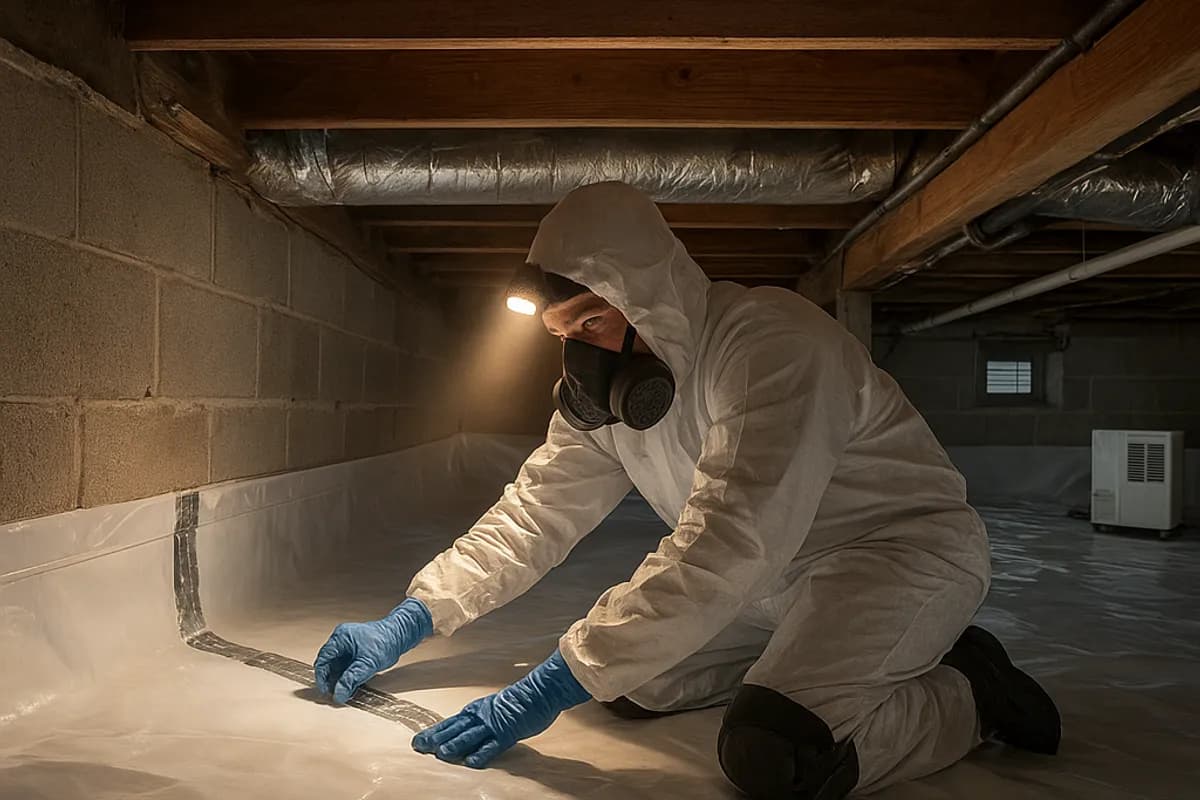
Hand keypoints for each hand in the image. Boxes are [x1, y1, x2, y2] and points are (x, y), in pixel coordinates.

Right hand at [314, 597, 432, 703]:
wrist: (401, 634)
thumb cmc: (386, 641)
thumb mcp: (368, 664)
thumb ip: (351, 679)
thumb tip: (339, 694)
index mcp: (340, 637)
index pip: (323, 659)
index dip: (322, 677)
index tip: (326, 691)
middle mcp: (342, 640)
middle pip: (328, 663)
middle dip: (331, 679)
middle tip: (335, 693)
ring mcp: (348, 645)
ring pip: (337, 666)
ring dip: (339, 679)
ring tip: (344, 691)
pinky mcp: (355, 651)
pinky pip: (346, 665)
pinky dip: (347, 675)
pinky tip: (352, 685)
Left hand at [412, 650, 590, 767]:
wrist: (539, 691)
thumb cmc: (521, 700)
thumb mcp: (496, 707)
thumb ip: (483, 717)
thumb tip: (471, 727)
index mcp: (477, 710)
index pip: (451, 722)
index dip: (435, 731)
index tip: (419, 739)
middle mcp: (481, 717)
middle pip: (455, 728)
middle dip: (436, 738)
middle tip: (418, 746)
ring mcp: (494, 725)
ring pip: (470, 736)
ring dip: (455, 744)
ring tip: (440, 753)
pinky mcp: (507, 732)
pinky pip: (493, 745)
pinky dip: (481, 753)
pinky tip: (471, 762)